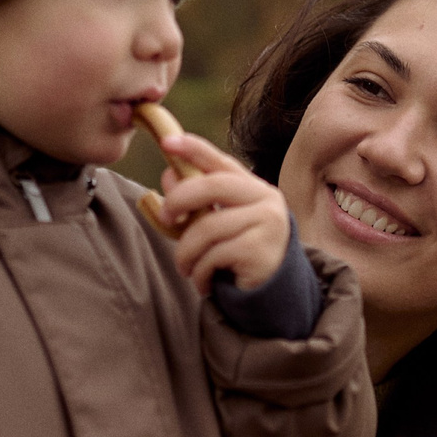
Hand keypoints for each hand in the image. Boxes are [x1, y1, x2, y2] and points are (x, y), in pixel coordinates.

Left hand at [155, 129, 293, 296]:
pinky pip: (214, 255)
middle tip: (165, 218)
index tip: (167, 141)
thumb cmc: (240, 255)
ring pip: (207, 227)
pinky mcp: (260, 250)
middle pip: (212, 186)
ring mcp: (267, 223)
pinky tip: (204, 282)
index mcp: (253, 187)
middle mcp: (266, 199)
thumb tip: (169, 174)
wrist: (271, 295)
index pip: (220, 162)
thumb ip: (196, 200)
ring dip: (186, 252)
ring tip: (185, 268)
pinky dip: (200, 272)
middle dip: (179, 200)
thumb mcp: (216, 224)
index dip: (193, 148)